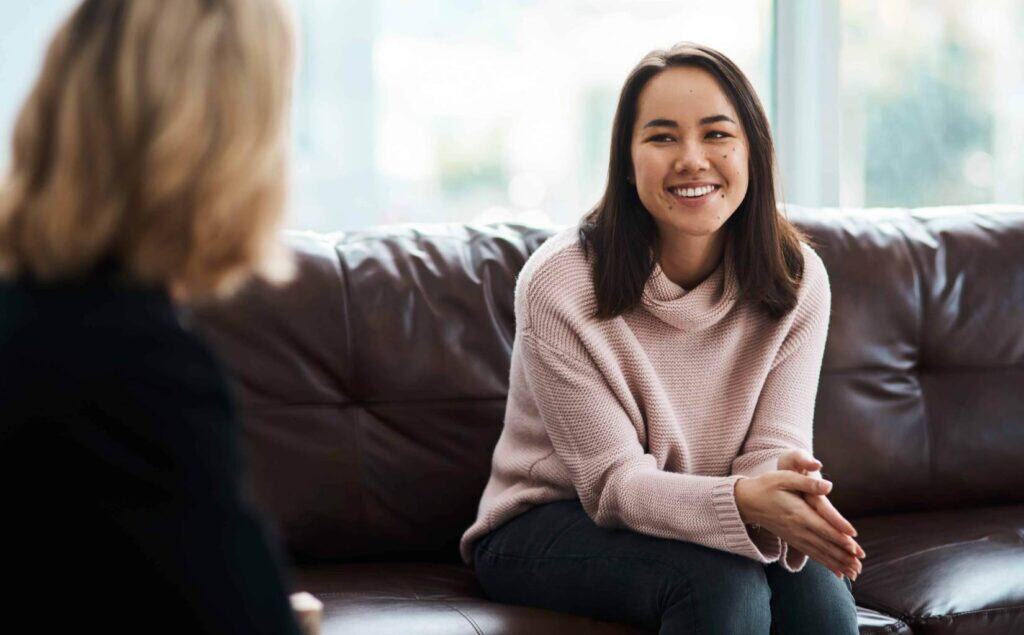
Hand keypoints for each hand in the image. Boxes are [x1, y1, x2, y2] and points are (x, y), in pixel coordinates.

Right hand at [776, 450, 864, 579]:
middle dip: (843, 556)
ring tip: (854, 573)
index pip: (822, 528)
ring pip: (820, 553)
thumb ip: (807, 482)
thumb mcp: (785, 477)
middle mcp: (797, 529)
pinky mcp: (793, 540)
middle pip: (824, 545)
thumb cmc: (767, 486)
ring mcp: (794, 537)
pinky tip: (838, 573)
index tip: (854, 546)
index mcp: (798, 513)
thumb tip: (829, 486)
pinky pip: (812, 555)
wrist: (746, 502)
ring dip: (837, 563)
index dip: (839, 537)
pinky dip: (826, 564)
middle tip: (860, 565)